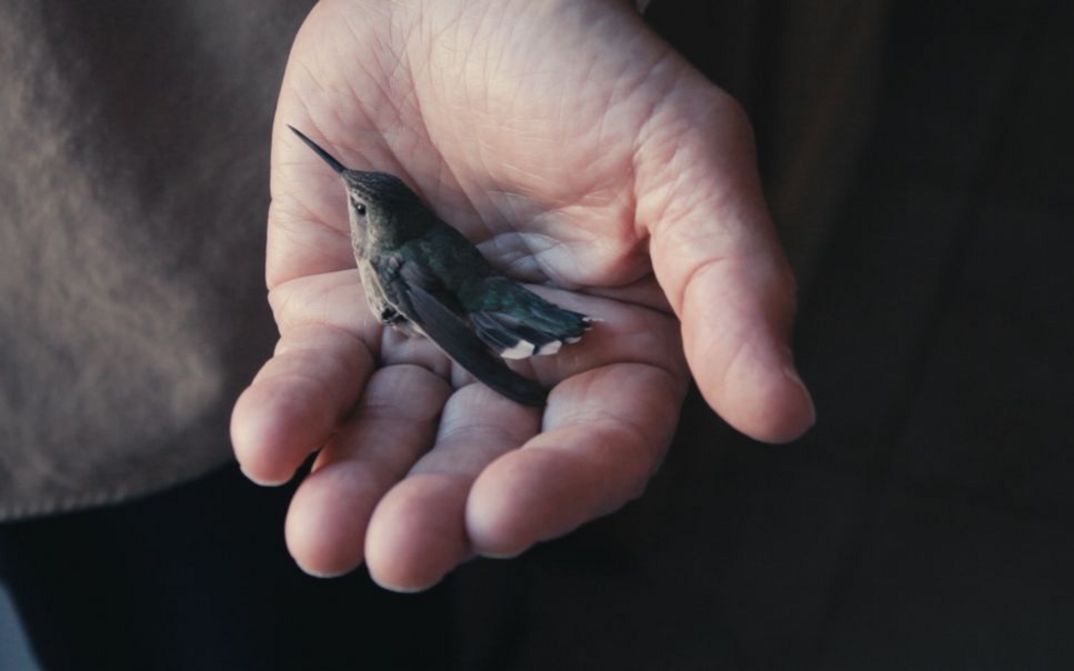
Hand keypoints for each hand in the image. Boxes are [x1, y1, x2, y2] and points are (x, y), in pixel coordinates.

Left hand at [231, 0, 813, 590]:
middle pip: (484, 461)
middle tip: (400, 553)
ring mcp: (424, 335)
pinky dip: (289, 413)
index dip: (555, 488)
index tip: (502, 513)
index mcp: (614, 341)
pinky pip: (314, 376)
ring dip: (354, 492)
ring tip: (322, 540)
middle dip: (440, 511)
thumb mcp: (682, 155)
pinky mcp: (338, 307)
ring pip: (392, 440)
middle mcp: (518, 357)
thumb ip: (733, 283)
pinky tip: (265, 448)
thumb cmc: (584, 59)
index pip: (596, 443)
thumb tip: (787, 416)